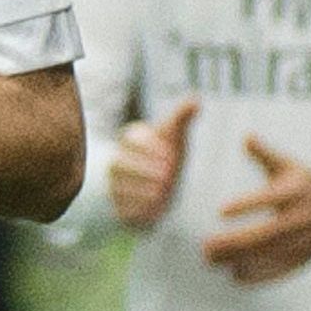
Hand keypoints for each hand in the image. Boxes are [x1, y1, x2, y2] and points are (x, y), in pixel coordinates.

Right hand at [109, 98, 198, 227]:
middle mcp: (116, 163)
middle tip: (167, 176)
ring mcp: (114, 186)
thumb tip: (196, 99)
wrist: (158, 188)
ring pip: (119, 187)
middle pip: (122, 164)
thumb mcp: (175, 137)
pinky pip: (121, 208)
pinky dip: (137, 210)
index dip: (151, 147)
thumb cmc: (166, 157)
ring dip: (141, 191)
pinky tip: (154, 211)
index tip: (171, 155)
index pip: (133, 139)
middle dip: (144, 170)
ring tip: (161, 194)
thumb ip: (182, 118)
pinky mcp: (118, 207)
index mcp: (129, 141)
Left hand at [203, 135, 310, 282]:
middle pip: (267, 233)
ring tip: (212, 261)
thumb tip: (245, 136)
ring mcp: (307, 240)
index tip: (220, 211)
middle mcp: (303, 217)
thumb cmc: (305, 183)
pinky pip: (283, 270)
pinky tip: (235, 277)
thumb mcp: (289, 165)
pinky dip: (259, 276)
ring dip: (241, 260)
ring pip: (271, 254)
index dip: (247, 205)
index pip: (271, 198)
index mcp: (298, 191)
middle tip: (205, 247)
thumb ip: (265, 154)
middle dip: (235, 242)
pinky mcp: (307, 257)